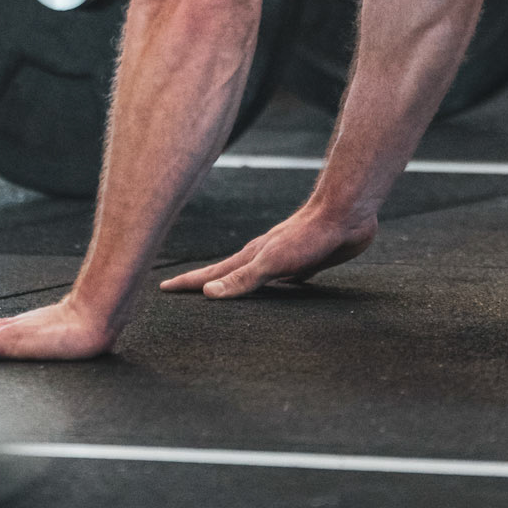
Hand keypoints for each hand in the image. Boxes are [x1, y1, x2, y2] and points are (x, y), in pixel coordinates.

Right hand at [160, 206, 377, 299]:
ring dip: (236, 285)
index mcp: (250, 258)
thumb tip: (208, 293)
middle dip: (204, 283)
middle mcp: (261, 257)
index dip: (187, 283)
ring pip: (252, 276)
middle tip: (183, 291)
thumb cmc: (308, 237)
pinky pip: (281, 280)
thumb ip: (242, 278)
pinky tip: (277, 292)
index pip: (211, 274)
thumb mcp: (271, 261)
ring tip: (223, 294)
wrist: (344, 213)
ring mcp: (282, 258)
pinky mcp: (305, 262)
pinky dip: (271, 287)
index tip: (163, 288)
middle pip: (226, 274)